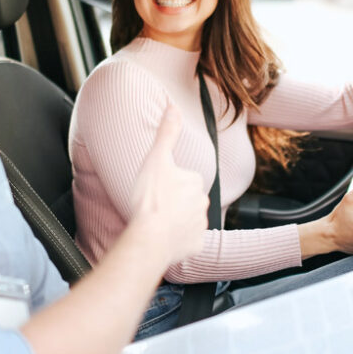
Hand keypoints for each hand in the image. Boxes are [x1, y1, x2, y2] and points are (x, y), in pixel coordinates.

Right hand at [128, 104, 208, 264]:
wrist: (149, 238)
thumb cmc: (150, 199)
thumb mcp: (156, 159)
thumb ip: (166, 133)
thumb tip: (173, 107)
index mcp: (195, 182)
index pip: (185, 178)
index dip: (169, 183)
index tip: (156, 189)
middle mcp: (202, 203)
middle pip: (188, 199)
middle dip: (174, 202)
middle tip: (155, 206)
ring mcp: (200, 226)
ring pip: (188, 220)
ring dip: (176, 220)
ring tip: (157, 223)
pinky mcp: (196, 246)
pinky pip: (188, 241)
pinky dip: (178, 240)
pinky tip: (164, 238)